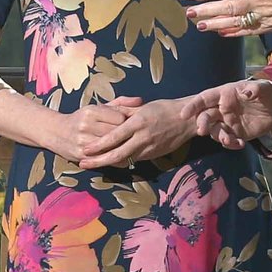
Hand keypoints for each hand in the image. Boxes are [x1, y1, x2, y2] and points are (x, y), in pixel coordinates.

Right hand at [53, 97, 140, 162]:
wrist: (56, 132)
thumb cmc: (82, 118)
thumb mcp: (98, 107)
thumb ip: (121, 104)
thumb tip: (140, 101)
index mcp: (91, 111)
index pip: (119, 118)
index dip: (127, 122)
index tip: (130, 125)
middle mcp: (86, 125)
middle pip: (116, 133)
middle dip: (126, 136)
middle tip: (133, 138)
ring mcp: (83, 141)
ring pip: (111, 148)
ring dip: (122, 149)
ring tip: (129, 147)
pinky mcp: (81, 155)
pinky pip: (104, 159)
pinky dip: (115, 159)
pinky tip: (120, 156)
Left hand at [78, 96, 201, 168]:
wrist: (188, 120)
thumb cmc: (164, 108)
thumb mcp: (142, 107)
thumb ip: (124, 113)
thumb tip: (108, 116)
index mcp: (137, 123)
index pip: (114, 138)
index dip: (98, 146)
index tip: (85, 150)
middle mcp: (142, 138)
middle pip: (116, 154)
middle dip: (98, 161)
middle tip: (83, 163)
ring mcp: (149, 149)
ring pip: (124, 160)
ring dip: (108, 164)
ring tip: (93, 164)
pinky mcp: (154, 155)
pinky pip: (134, 160)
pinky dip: (121, 162)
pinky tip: (111, 162)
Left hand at [189, 0, 271, 37]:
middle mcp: (260, 3)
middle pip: (228, 8)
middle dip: (207, 11)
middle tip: (189, 14)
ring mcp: (264, 17)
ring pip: (235, 22)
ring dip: (215, 24)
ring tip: (199, 26)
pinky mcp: (270, 28)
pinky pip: (248, 32)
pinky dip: (233, 32)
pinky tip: (221, 33)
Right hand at [196, 79, 271, 146]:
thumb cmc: (268, 93)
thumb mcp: (265, 88)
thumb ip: (256, 89)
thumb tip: (247, 92)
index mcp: (225, 94)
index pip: (206, 98)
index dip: (194, 105)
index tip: (184, 114)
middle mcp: (222, 108)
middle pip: (205, 116)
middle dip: (202, 123)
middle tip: (202, 131)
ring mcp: (227, 122)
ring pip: (215, 131)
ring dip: (219, 136)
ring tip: (230, 140)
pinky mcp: (234, 133)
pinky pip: (227, 140)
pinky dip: (231, 144)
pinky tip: (241, 144)